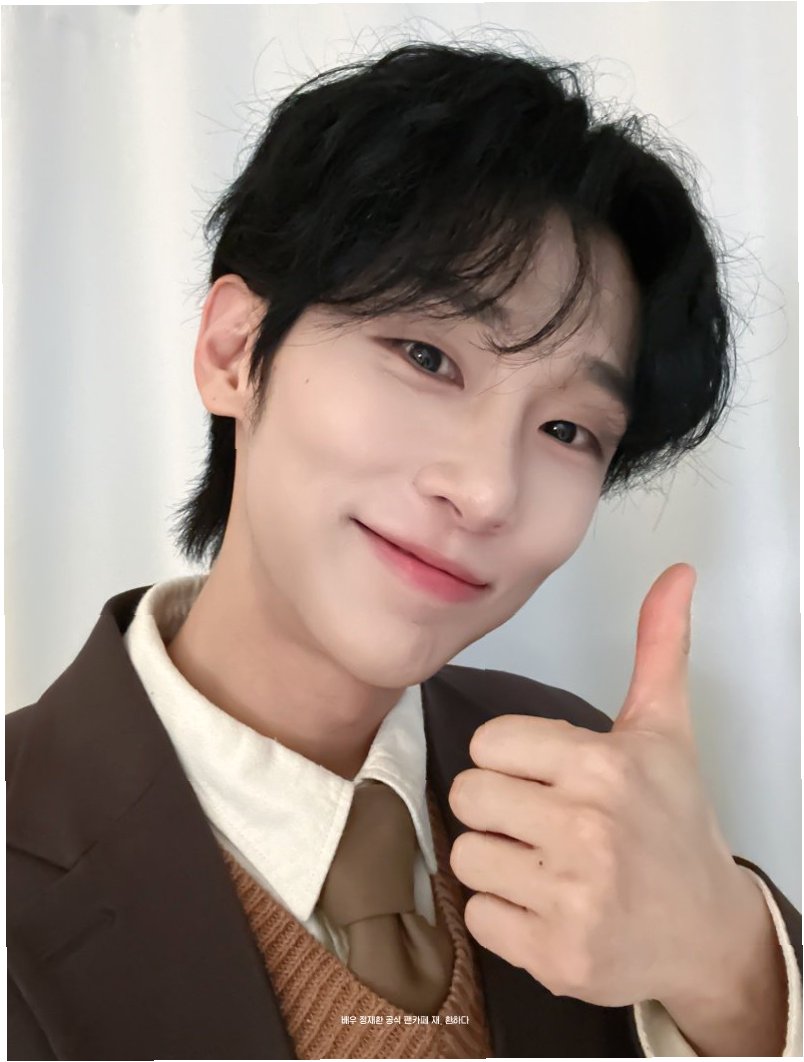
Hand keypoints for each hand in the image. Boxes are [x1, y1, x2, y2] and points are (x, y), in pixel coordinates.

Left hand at [448, 563, 757, 1008]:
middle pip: (467, 795)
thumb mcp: (667, 731)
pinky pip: (477, 916)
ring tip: (547, 864)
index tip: (544, 774)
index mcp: (602, 765)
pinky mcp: (557, 958)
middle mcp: (586, 829)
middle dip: (498, 807)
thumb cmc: (675, 824)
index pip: (486, 742)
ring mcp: (571, 899)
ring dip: (497, 860)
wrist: (708, 930)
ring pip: (465, 855)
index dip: (509, 758)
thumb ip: (659, 647)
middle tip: (543, 820)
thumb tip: (676, 573)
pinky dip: (504, 914)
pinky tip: (548, 906)